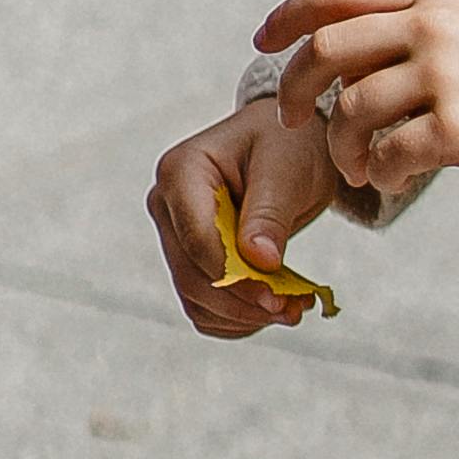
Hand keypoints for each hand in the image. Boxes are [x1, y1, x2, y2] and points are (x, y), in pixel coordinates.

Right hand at [147, 92, 343, 340]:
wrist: (287, 144)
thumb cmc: (285, 142)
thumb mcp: (286, 167)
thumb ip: (269, 213)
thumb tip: (259, 261)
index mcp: (181, 171)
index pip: (197, 240)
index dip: (234, 276)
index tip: (275, 297)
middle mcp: (167, 207)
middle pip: (192, 276)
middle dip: (242, 302)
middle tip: (291, 310)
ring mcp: (175, 237)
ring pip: (196, 299)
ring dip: (243, 315)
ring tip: (292, 308)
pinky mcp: (190, 260)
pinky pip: (205, 306)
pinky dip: (239, 317)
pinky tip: (274, 308)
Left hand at [259, 0, 458, 200]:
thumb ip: (418, 27)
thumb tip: (345, 60)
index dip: (289, 16)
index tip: (264, 40)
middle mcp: (437, 23)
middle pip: (327, 50)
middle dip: (295, 90)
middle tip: (294, 122)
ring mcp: (447, 72)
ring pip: (351, 110)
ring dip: (342, 148)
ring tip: (362, 169)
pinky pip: (388, 156)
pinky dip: (382, 177)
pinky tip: (396, 184)